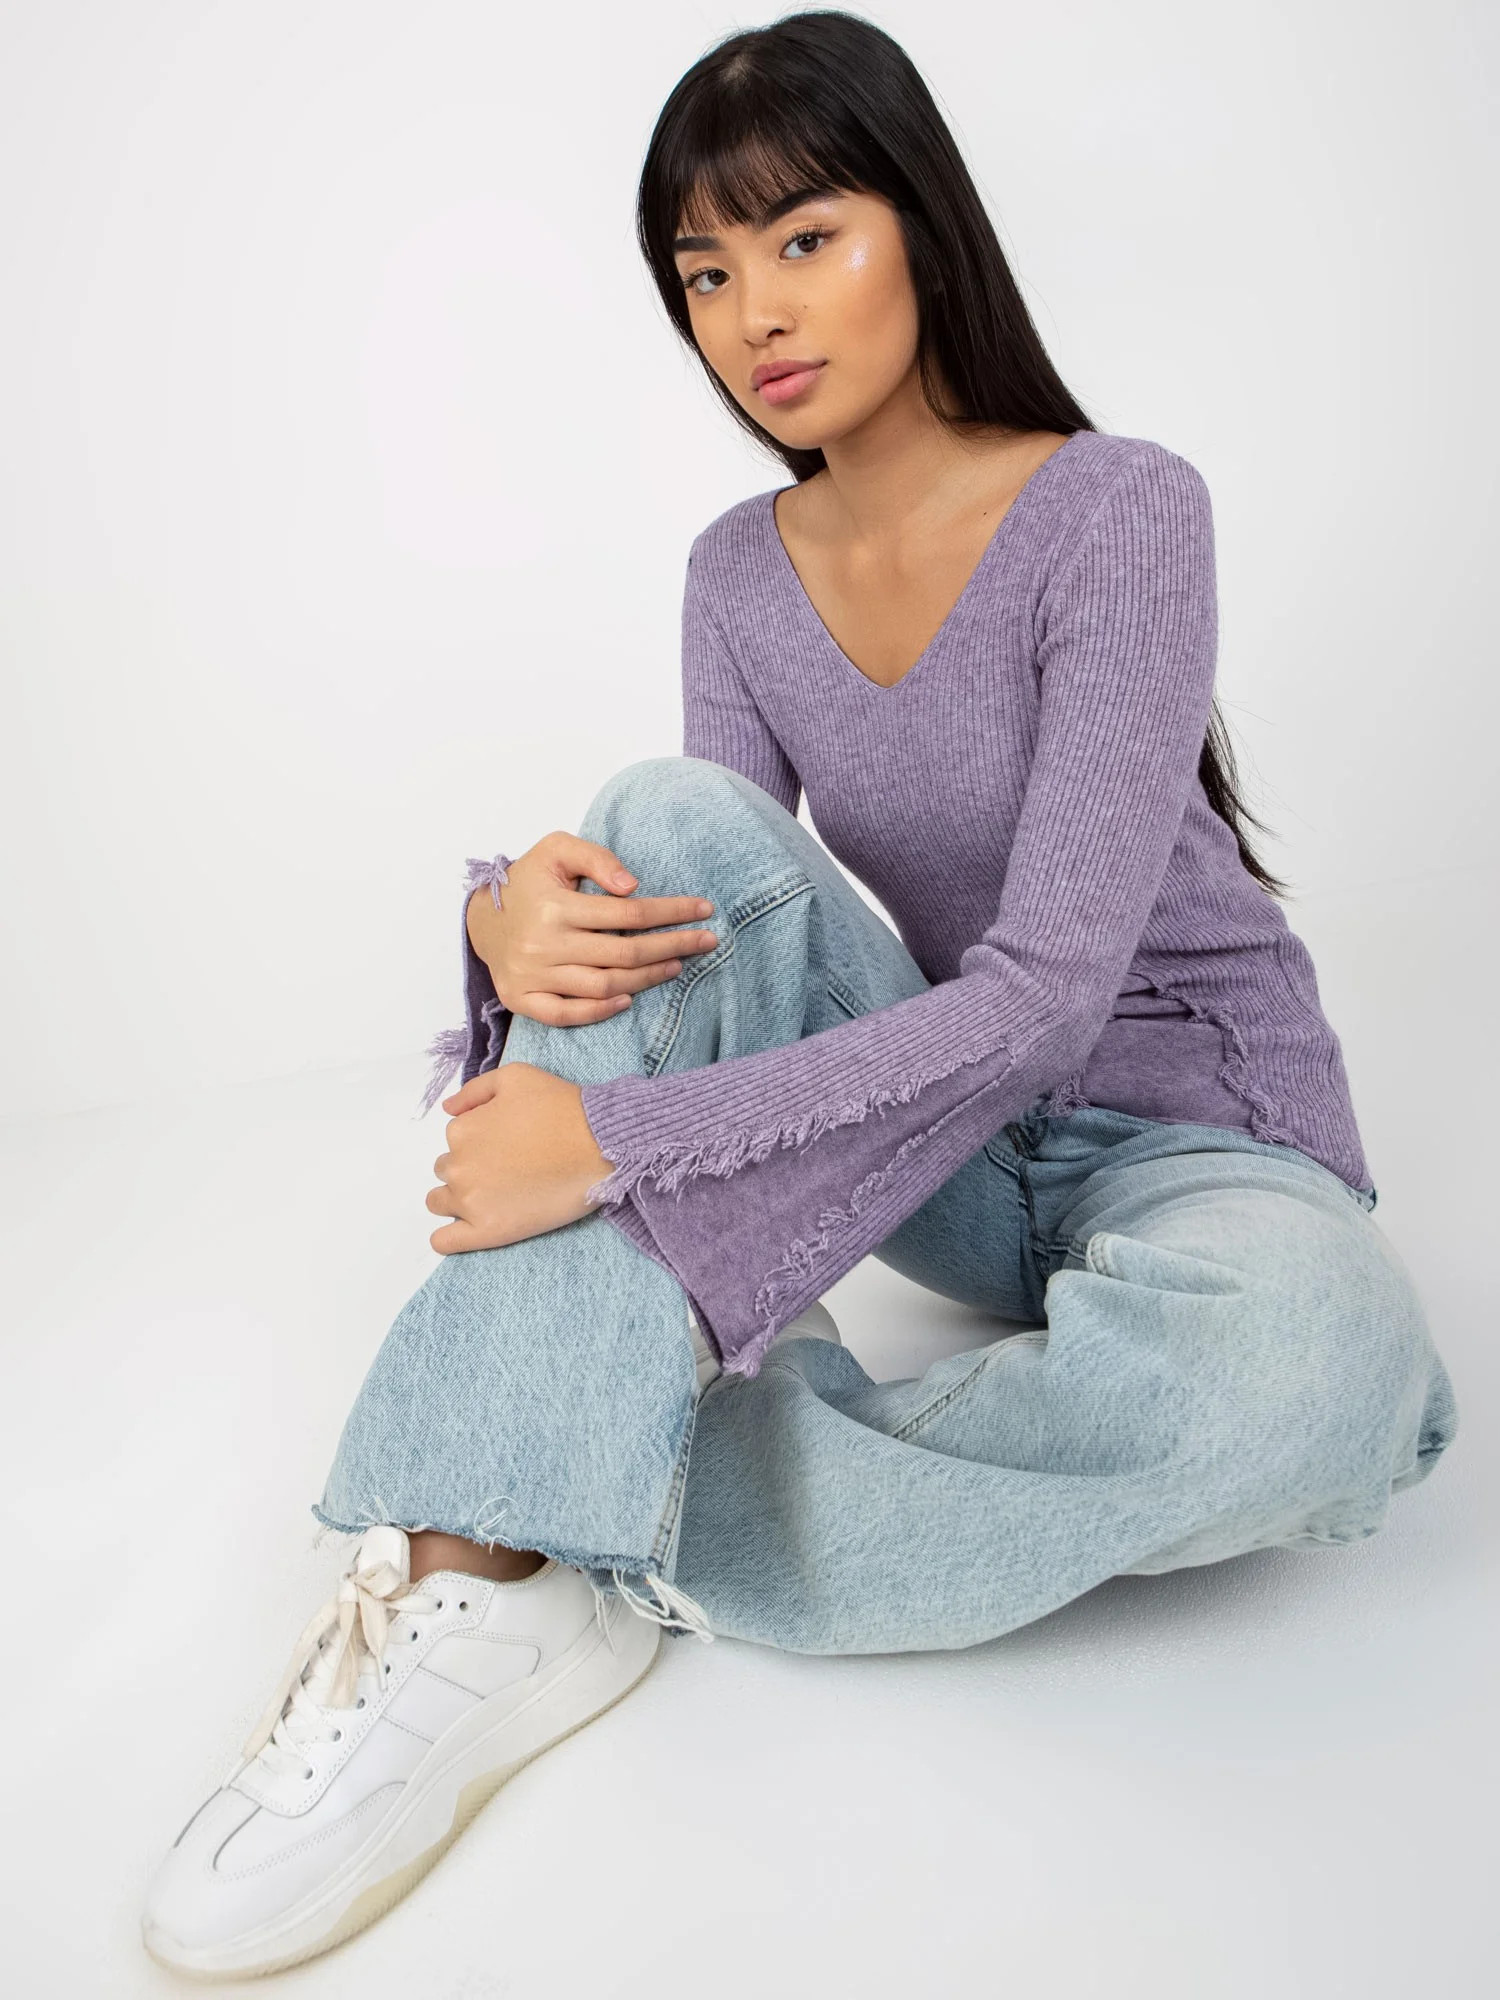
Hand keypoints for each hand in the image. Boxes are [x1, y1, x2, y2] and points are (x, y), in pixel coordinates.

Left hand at [425, 1062, 615, 1253]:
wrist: (600, 1146)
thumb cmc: (561, 1107)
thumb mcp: (515, 1077)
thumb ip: (474, 1091)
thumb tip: (448, 1109)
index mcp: (461, 1130)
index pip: (457, 1140)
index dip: (482, 1142)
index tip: (508, 1145)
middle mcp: (458, 1166)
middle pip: (448, 1171)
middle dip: (471, 1168)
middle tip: (508, 1168)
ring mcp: (470, 1202)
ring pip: (441, 1203)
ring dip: (458, 1199)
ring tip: (496, 1195)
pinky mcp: (487, 1231)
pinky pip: (445, 1241)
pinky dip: (447, 1237)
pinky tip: (465, 1229)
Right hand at [466, 831, 719, 1026]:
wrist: (479, 918)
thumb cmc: (526, 881)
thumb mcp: (556, 849)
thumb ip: (596, 859)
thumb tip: (634, 886)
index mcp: (555, 907)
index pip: (628, 914)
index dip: (672, 912)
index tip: (704, 910)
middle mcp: (544, 945)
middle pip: (625, 954)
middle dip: (674, 946)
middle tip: (706, 941)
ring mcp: (533, 977)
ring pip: (604, 986)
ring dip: (648, 978)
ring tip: (677, 964)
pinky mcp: (523, 999)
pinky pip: (568, 1015)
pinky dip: (601, 1012)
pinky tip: (630, 998)